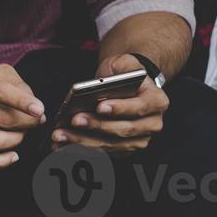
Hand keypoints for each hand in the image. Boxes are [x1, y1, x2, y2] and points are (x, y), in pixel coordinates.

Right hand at [0, 63, 45, 168]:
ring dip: (17, 139)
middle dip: (27, 123)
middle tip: (35, 121)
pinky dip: (1, 161)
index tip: (39, 110)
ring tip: (22, 133)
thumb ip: (16, 86)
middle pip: (2, 119)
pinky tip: (13, 156)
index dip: (22, 102)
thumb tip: (36, 111)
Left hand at [53, 53, 167, 153]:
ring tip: (60, 135)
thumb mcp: (125, 63)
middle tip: (74, 120)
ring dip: (82, 141)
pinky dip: (79, 150)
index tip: (99, 107)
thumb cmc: (124, 76)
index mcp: (157, 101)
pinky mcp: (122, 150)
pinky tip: (61, 145)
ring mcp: (138, 140)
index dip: (119, 109)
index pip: (138, 107)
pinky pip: (99, 153)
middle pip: (122, 129)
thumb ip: (121, 66)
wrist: (127, 88)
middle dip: (96, 126)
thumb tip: (105, 81)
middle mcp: (152, 124)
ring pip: (109, 144)